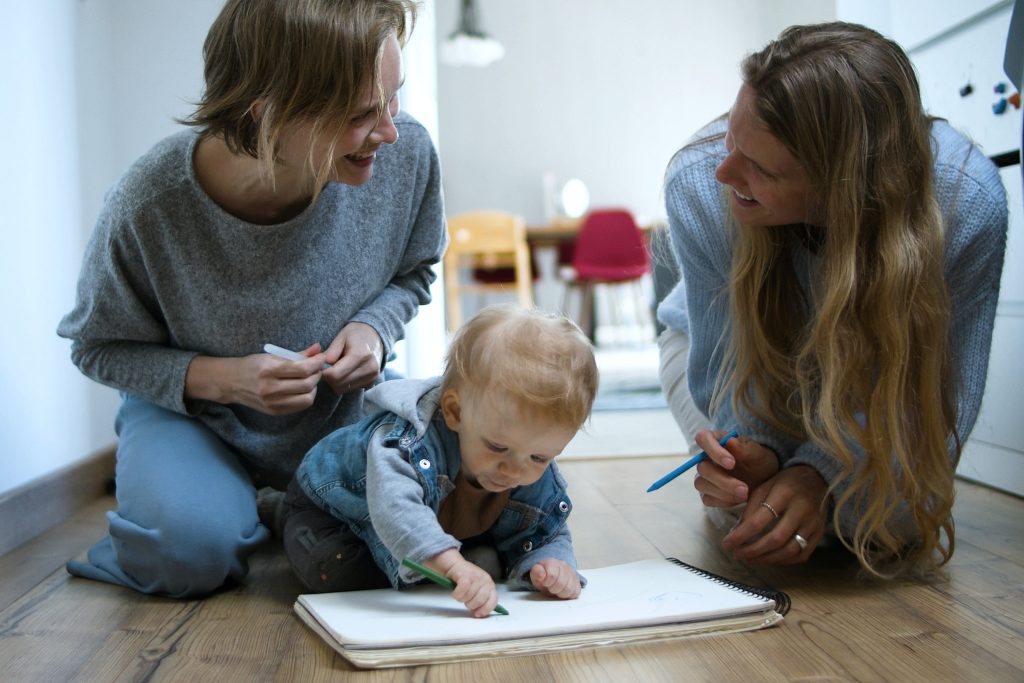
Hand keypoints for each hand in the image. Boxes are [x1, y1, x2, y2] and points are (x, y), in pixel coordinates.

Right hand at [184, 344, 326, 414]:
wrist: (231, 382)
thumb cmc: (252, 365)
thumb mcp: (272, 355)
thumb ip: (297, 354)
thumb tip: (317, 349)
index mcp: (269, 369)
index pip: (303, 368)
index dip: (317, 362)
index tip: (321, 357)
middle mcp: (270, 388)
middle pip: (307, 384)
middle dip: (317, 374)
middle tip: (317, 368)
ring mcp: (272, 402)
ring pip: (306, 399)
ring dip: (314, 388)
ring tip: (310, 379)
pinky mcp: (274, 411)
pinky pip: (299, 407)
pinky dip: (306, 397)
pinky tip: (303, 389)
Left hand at [322, 322, 383, 394]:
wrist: (375, 337)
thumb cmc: (356, 334)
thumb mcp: (341, 337)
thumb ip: (331, 352)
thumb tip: (322, 367)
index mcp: (360, 355)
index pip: (335, 374)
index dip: (323, 373)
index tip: (320, 366)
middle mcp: (369, 368)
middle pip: (339, 384)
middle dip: (328, 378)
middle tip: (327, 367)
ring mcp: (372, 376)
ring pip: (343, 389)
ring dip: (336, 382)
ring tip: (337, 369)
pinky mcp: (372, 382)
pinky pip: (350, 389)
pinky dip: (344, 383)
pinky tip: (346, 372)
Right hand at [428, 549, 498, 617]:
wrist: (455, 565)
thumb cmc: (466, 579)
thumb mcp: (477, 590)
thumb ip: (480, 600)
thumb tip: (478, 613)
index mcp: (490, 585)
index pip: (493, 600)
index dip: (485, 609)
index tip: (478, 614)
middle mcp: (485, 580)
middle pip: (480, 600)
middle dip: (471, 604)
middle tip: (466, 601)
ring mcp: (476, 576)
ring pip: (469, 596)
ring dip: (462, 599)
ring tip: (460, 594)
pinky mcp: (466, 574)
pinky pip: (462, 590)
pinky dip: (457, 594)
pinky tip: (455, 592)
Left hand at [529, 559, 581, 598]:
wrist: (552, 572)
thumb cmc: (544, 575)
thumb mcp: (535, 573)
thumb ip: (536, 572)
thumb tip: (539, 573)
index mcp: (553, 563)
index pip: (552, 575)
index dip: (547, 582)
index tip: (544, 582)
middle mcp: (565, 567)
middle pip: (561, 584)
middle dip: (553, 588)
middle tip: (549, 586)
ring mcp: (573, 574)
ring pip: (569, 589)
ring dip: (560, 593)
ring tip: (555, 589)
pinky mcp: (577, 583)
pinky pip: (576, 593)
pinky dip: (568, 595)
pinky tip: (562, 591)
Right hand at [693, 429, 779, 506]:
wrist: (764, 480)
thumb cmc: (759, 461)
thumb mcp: (758, 454)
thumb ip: (745, 449)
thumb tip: (730, 441)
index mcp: (716, 440)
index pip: (703, 438)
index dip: (713, 451)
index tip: (731, 463)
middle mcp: (706, 458)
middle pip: (702, 467)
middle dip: (723, 480)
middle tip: (744, 488)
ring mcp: (705, 476)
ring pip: (701, 484)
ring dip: (723, 492)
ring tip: (745, 495)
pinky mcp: (707, 492)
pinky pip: (707, 498)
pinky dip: (723, 501)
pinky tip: (738, 499)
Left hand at [721, 465, 828, 564]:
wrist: (817, 479)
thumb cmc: (786, 483)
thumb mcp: (765, 486)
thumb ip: (750, 509)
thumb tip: (735, 533)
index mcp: (784, 493)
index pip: (759, 520)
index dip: (741, 535)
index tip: (727, 544)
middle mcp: (801, 509)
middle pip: (776, 538)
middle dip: (753, 551)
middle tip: (737, 554)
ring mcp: (813, 523)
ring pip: (790, 550)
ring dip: (767, 559)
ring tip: (749, 559)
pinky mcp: (819, 534)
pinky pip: (801, 554)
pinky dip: (783, 561)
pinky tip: (768, 558)